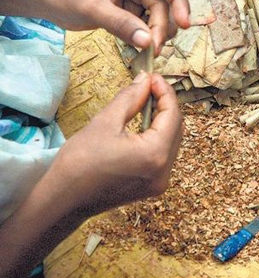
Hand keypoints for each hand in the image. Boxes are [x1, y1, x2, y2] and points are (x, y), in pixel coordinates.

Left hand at [0, 0, 189, 54]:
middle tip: (156, 48)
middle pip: (165, 3)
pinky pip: (146, 23)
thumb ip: (122, 24)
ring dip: (157, 33)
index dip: (180, 3)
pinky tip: (142, 47)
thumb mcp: (93, 8)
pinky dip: (146, 36)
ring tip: (149, 50)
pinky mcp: (129, 8)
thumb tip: (149, 42)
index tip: (185, 25)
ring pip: (158, 16)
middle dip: (163, 26)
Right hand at [51, 72, 182, 214]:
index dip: (165, 92)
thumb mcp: (105, 122)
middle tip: (149, 87)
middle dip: (165, 105)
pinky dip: (157, 137)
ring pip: (172, 141)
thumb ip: (130, 98)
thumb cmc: (79, 162)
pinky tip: (143, 125)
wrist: (63, 200)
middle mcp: (164, 171)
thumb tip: (145, 80)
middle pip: (176, 128)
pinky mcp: (153, 187)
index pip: (172, 115)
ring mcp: (160, 182)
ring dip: (162, 121)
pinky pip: (163, 155)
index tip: (153, 77)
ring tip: (144, 103)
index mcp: (155, 154)